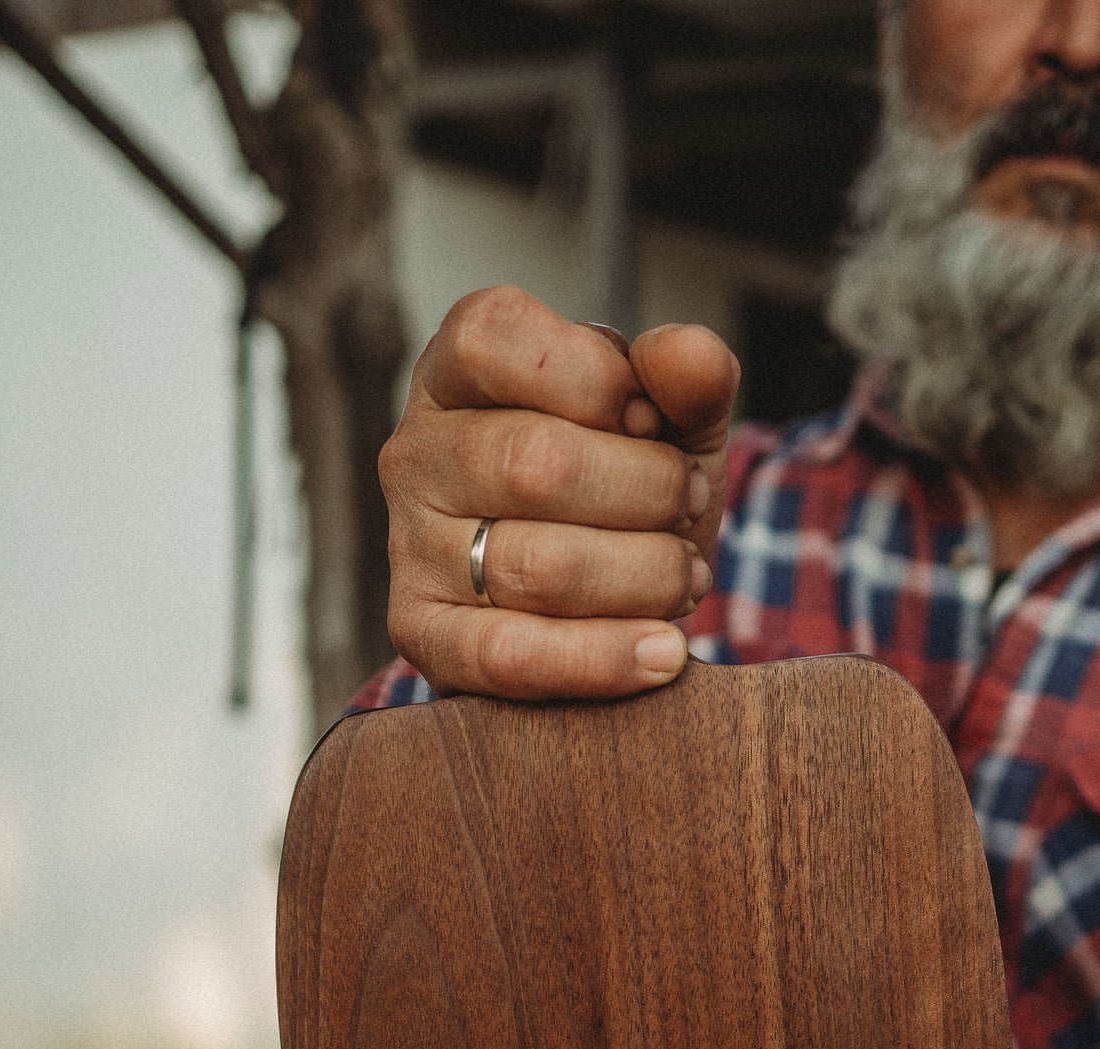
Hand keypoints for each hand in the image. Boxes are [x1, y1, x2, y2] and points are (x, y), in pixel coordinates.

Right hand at [378, 286, 740, 700]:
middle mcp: (417, 452)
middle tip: (689, 508)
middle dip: (647, 492)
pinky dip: (604, 658)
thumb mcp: (673, 423)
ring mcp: (409, 546)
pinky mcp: (424, 635)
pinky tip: (664, 651)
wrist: (604, 602)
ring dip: (645, 576)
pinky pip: (511, 655)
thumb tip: (689, 354)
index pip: (497, 339)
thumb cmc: (630, 491)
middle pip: (537, 464)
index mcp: (458, 370)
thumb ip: (689, 377)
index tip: (651, 421)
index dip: (599, 381)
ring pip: (539, 567)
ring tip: (685, 578)